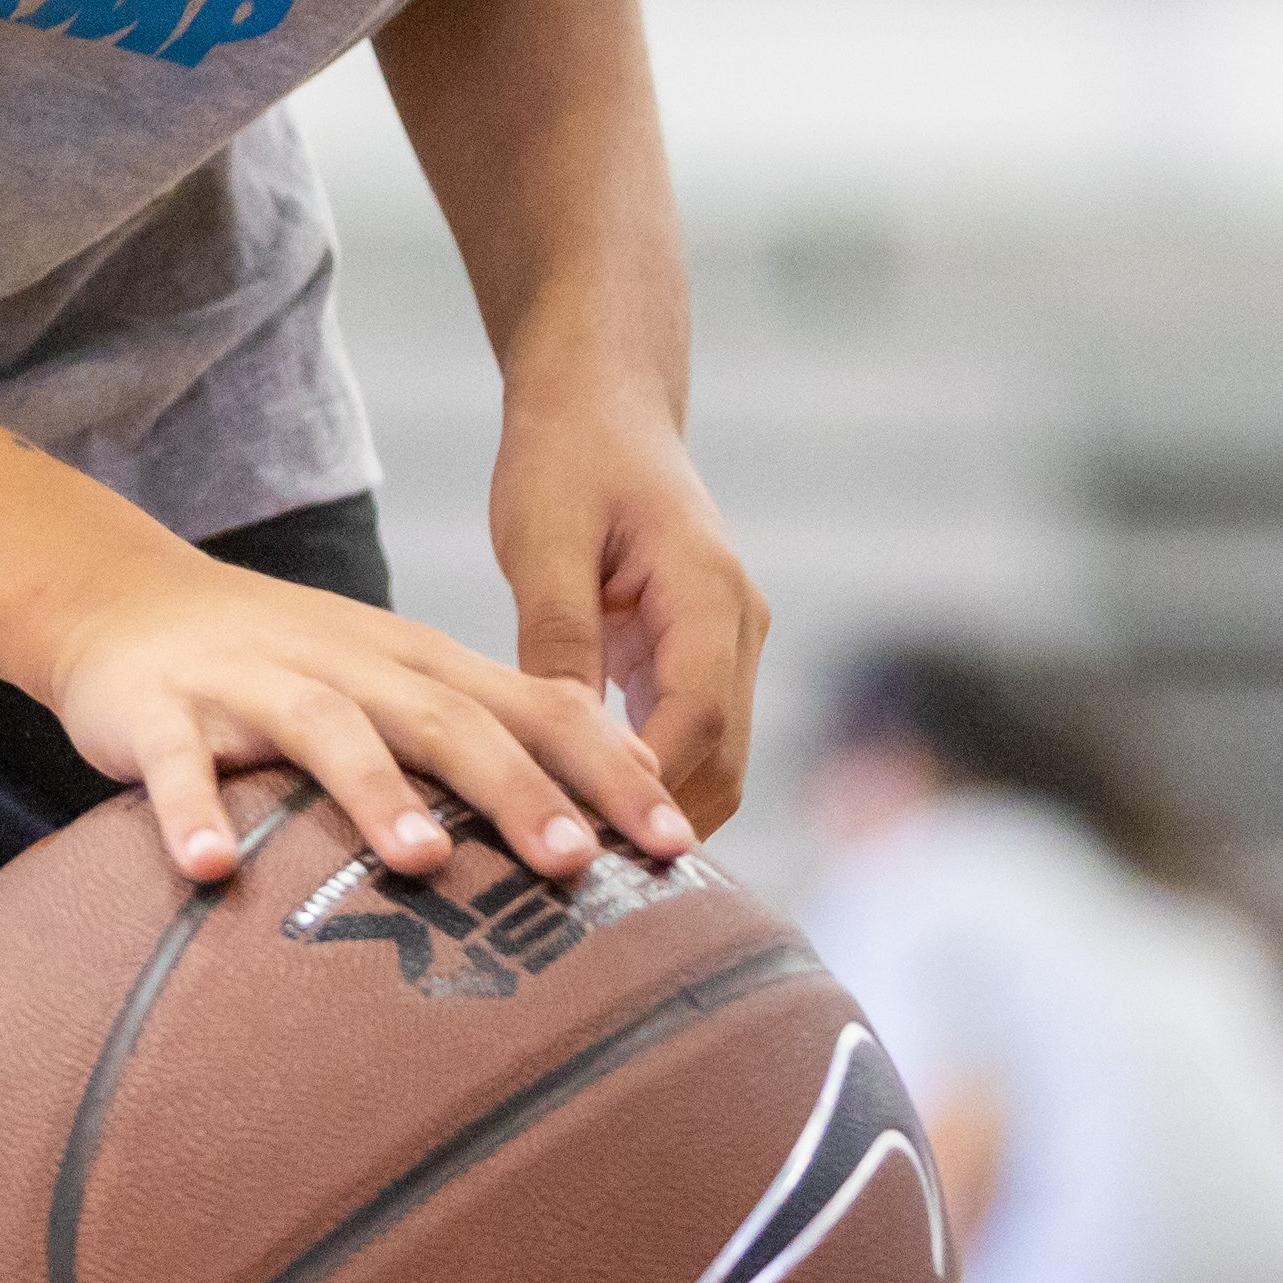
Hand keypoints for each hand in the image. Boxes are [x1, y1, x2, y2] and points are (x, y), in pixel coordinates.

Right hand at [40, 546, 698, 891]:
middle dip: (516, 787)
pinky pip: (178, 765)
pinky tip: (212, 871)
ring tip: (420, 859)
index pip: (537, 707)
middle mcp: (348, 668)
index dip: (609, 770)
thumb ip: (501, 730)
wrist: (127, 602)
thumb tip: (630, 792)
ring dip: (375, 792)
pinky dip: (195, 813)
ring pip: (325, 731)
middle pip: (445, 719)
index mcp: (417, 667)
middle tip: (577, 861)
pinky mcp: (160, 713)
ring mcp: (253, 685)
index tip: (681, 844)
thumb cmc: (290, 667)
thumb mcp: (401, 682)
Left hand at [492, 383, 770, 837]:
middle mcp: (737, 625)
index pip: (696, 723)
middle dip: (657, 825)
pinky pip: (688, 738)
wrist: (601, 399)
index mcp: (708, 593)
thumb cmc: (568, 453)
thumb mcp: (545, 538)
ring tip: (573, 861)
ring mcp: (726, 643)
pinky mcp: (697, 654)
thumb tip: (561, 749)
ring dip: (654, 812)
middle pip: (721, 761)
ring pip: (712, 762)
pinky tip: (582, 812)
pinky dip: (647, 780)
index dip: (646, 794)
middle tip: (572, 883)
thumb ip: (559, 639)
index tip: (584, 846)